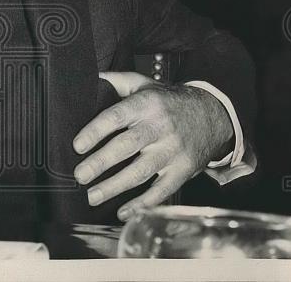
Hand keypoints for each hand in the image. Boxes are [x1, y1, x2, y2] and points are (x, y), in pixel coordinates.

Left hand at [72, 71, 233, 219]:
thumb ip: (116, 81)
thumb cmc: (168, 101)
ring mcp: (172, 150)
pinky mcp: (183, 170)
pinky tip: (123, 212)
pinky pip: (161, 190)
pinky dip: (142, 204)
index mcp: (146, 104)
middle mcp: (159, 127)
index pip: (116, 116)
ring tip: (92, 196)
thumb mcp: (144, 84)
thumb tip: (89, 78)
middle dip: (100, 163)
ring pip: (141, 171)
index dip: (95, 131)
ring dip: (115, 187)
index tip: (77, 145)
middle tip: (80, 175)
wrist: (212, 115)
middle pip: (126, 146)